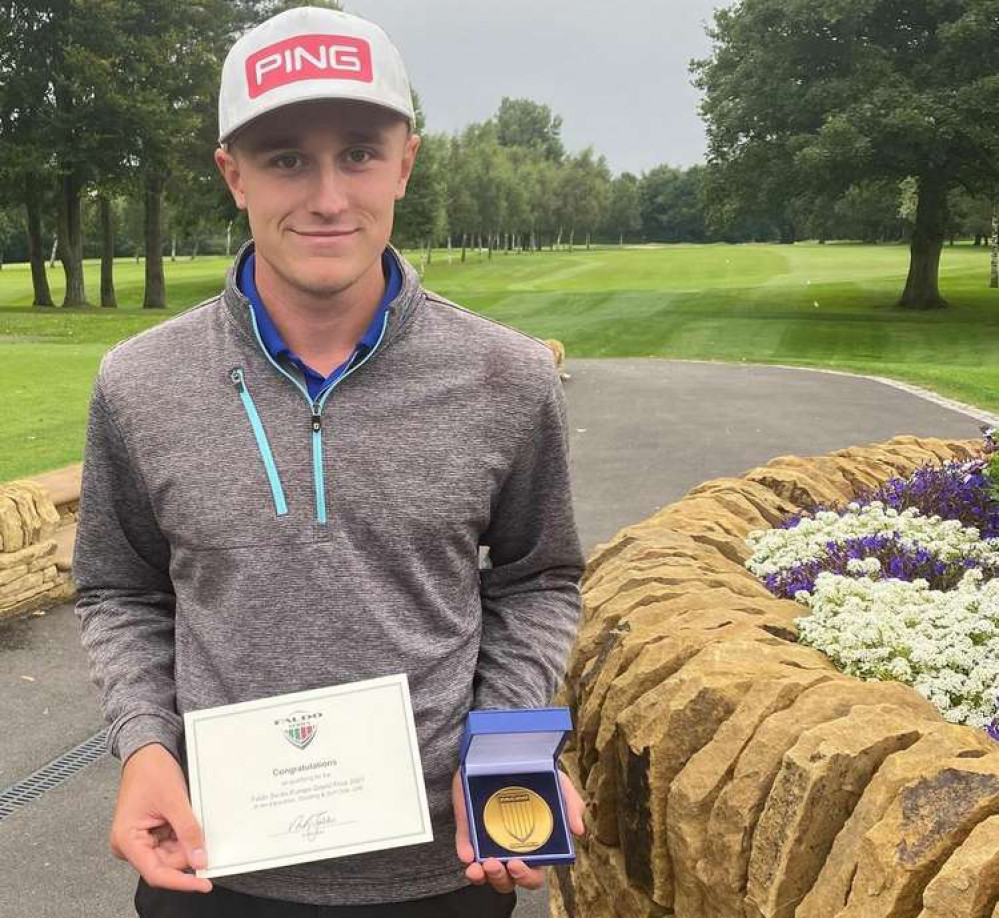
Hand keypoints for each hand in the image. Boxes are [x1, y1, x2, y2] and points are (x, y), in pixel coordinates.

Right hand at [110, 743, 212, 892]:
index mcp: (127, 840)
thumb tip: (200, 858)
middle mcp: (131, 844)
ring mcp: (141, 839)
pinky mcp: (151, 833)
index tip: (204, 883)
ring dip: (187, 842)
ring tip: (189, 816)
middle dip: (187, 853)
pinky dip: (185, 836)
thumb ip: (187, 831)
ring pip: (172, 854)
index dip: (181, 881)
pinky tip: (189, 821)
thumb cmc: (151, 770)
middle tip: (205, 837)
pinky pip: (172, 842)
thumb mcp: (174, 800)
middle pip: (166, 864)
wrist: (147, 751)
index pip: (156, 872)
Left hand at [452, 769, 585, 892]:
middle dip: (501, 879)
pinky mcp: (469, 828)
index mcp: (534, 847)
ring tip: (480, 867)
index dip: (526, 877)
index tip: (517, 864)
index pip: (532, 875)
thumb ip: (571, 804)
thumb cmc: (537, 773)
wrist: (506, 750)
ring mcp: (487, 841)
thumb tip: (578, 831)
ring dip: (482, 877)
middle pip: (507, 881)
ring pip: (483, 873)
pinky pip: (464, 847)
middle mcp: (510, 849)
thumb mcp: (559, 784)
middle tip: (497, 864)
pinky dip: (464, 854)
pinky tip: (467, 856)